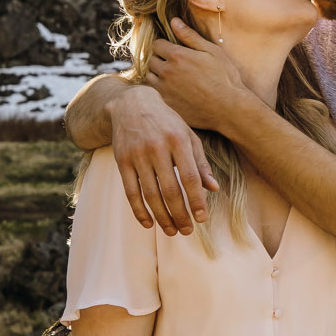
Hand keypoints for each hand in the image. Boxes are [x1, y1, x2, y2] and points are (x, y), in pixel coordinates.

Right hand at [110, 85, 217, 234]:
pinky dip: (139, 210)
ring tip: (172, 231)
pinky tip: (148, 223)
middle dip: (180, 214)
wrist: (132, 104)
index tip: (201, 218)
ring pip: (150, 194)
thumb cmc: (167, 123)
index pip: (189, 177)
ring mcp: (137, 155)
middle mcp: (157, 147)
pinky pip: (130, 191)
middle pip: (170, 190)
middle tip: (187, 231)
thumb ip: (200, 163)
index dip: (196, 200)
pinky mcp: (122, 161)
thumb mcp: (188, 136)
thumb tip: (214, 189)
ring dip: (162, 217)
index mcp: (178, 140)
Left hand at [149, 19, 257, 133]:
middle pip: (151, 60)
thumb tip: (173, 21)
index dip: (165, 45)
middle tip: (175, 63)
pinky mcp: (167, 104)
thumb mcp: (211, 51)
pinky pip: (156, 92)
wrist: (228, 108)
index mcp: (177, 56)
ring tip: (173, 77)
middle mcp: (166, 72)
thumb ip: (190, 36)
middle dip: (160, 59)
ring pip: (150, 77)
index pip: (157, 44)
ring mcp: (165, 90)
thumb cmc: (224, 77)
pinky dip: (161, 89)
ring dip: (158, 74)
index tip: (174, 50)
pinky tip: (176, 90)